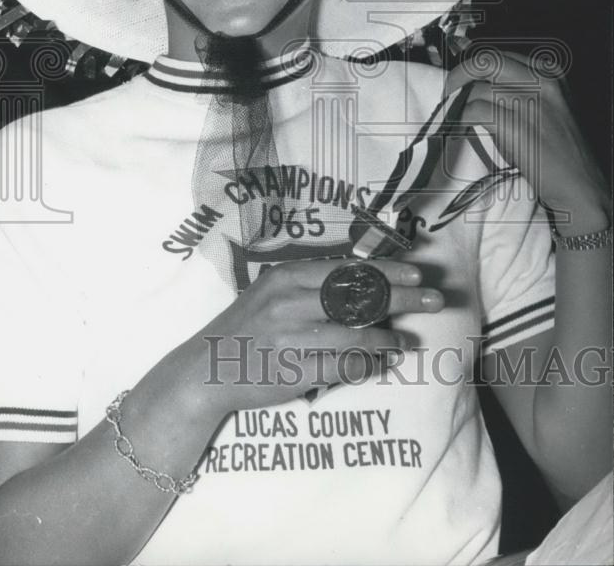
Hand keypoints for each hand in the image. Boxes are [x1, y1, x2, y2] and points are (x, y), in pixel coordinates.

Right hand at [183, 257, 442, 414]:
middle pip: (360, 296)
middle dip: (404, 297)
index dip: (387, 270)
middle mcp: (291, 302)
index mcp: (287, 277)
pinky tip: (383, 360)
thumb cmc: (245, 328)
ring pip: (358, 334)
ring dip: (390, 336)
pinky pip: (345, 366)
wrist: (205, 370)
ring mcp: (294, 338)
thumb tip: (361, 280)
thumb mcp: (271, 293)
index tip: (417, 271)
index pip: (348, 269)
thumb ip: (309, 285)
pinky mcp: (296, 372)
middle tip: (436, 298)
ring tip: (407, 339)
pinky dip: (369, 362)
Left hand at [446, 51, 609, 232]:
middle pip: (485, 62)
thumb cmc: (554, 148)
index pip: (498, 55)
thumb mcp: (542, 106)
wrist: (578, 183)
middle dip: (459, 75)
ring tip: (455, 116)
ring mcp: (531, 102)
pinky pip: (475, 111)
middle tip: (447, 91)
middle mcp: (542, 80)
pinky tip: (460, 127)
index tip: (460, 79)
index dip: (473, 67)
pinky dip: (461, 119)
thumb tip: (473, 82)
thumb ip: (514, 88)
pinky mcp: (518, 125)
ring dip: (460, 105)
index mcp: (549, 71)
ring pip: (477, 90)